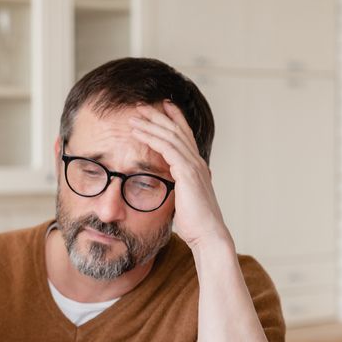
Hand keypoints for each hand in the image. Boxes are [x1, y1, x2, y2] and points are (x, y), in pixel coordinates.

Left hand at [129, 102, 230, 250]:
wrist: (207, 235)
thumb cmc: (195, 224)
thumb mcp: (183, 201)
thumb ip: (177, 189)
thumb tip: (168, 190)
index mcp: (197, 167)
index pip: (185, 136)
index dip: (174, 119)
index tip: (163, 106)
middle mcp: (197, 162)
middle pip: (177, 130)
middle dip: (159, 115)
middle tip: (141, 105)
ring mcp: (193, 166)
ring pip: (170, 136)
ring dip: (151, 124)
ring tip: (134, 116)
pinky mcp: (187, 173)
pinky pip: (167, 148)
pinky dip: (151, 138)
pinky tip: (138, 132)